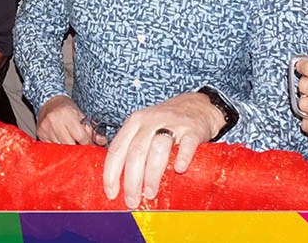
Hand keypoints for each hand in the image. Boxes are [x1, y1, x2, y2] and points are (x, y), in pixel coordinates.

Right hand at [36, 95, 90, 144]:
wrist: (49, 102)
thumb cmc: (66, 109)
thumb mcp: (81, 115)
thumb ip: (92, 130)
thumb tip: (102, 141)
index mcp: (68, 115)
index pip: (81, 137)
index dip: (87, 143)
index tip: (88, 144)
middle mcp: (56, 121)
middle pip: (70, 144)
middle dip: (77, 148)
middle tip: (79, 145)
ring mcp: (47, 128)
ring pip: (60, 147)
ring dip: (67, 149)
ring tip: (70, 142)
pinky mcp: (41, 133)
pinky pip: (51, 146)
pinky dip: (57, 146)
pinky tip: (60, 141)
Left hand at [103, 93, 219, 208]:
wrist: (196, 105)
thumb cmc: (165, 124)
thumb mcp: (143, 129)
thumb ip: (131, 149)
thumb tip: (119, 184)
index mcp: (134, 122)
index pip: (117, 149)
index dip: (111, 173)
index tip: (112, 193)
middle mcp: (150, 121)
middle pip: (136, 151)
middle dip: (131, 180)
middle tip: (132, 201)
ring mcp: (172, 124)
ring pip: (158, 148)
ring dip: (152, 174)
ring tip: (150, 193)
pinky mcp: (192, 129)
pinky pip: (186, 144)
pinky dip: (182, 157)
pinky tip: (179, 170)